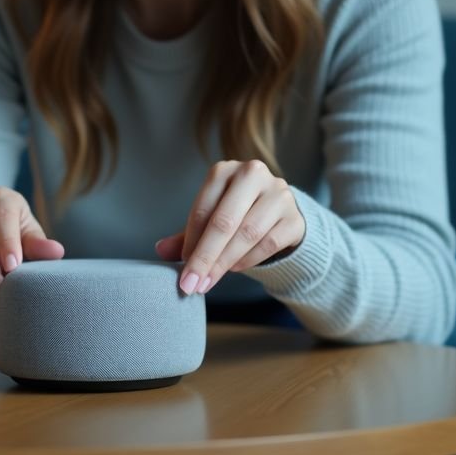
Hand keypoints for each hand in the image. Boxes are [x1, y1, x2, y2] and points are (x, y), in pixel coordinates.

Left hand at [155, 160, 304, 294]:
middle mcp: (252, 174)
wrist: (281, 215)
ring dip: (225, 262)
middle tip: (192, 284)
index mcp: (224, 170)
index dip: (191, 243)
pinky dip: (248, 260)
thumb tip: (160, 250)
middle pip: (225, 221)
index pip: (203, 210)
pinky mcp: (295, 217)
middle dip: (206, 257)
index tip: (183, 271)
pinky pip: (269, 243)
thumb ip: (187, 235)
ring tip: (210, 280)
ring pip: (247, 234)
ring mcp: (278, 194)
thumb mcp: (210, 219)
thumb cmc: (237, 214)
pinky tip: (234, 269)